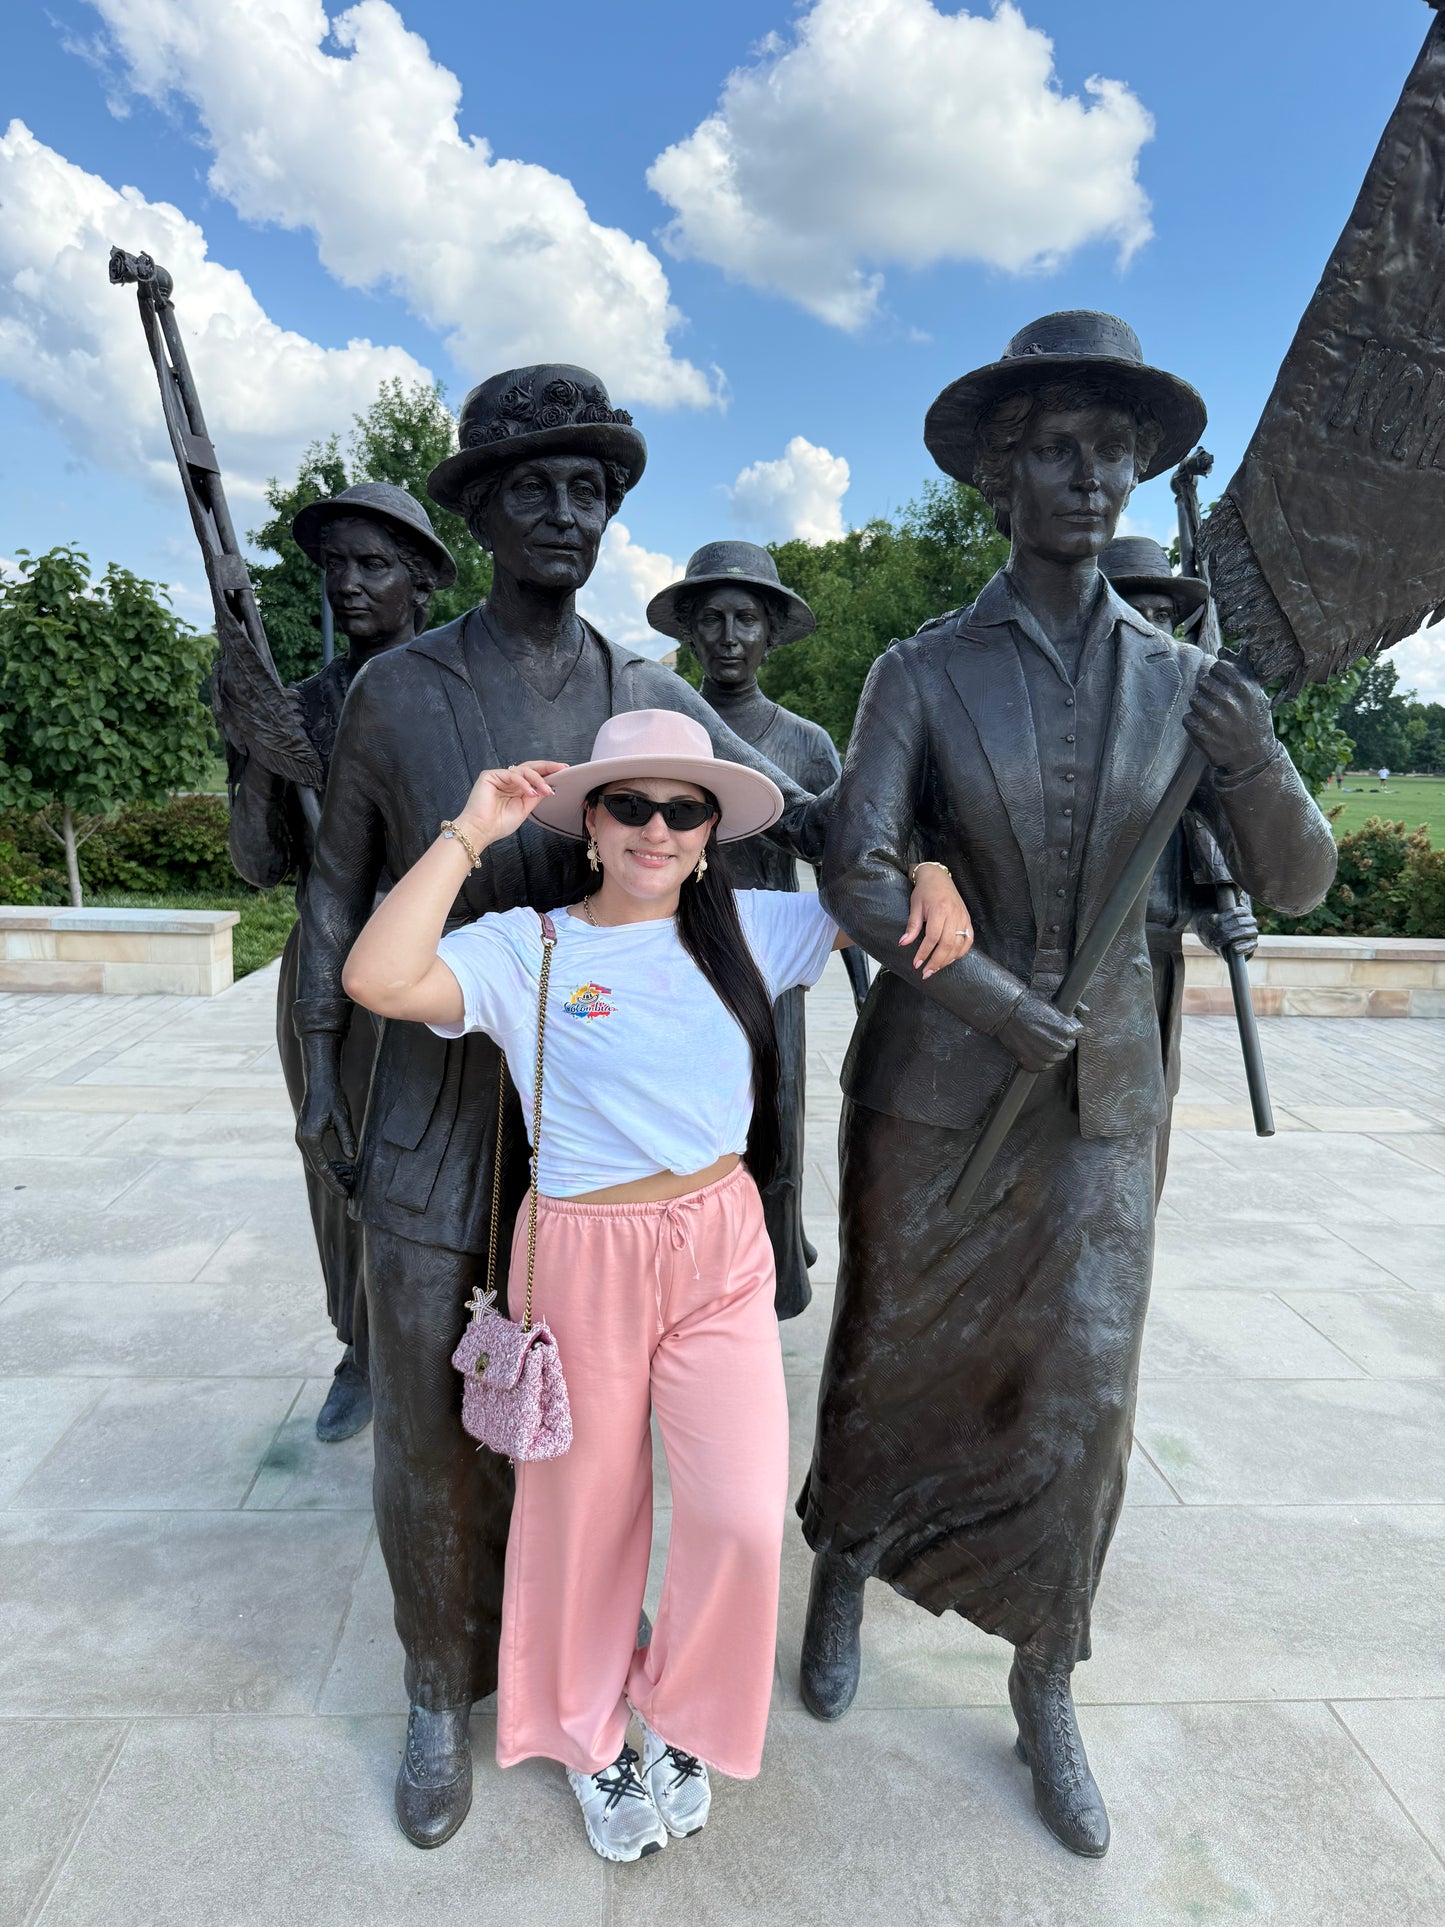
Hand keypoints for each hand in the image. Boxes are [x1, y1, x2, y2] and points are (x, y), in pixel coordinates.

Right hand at [296, 1046, 356, 1198]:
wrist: (319, 1081)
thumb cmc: (332, 1097)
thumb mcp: (343, 1118)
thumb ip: (347, 1138)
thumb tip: (351, 1158)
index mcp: (310, 1139)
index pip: (323, 1169)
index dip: (334, 1183)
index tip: (345, 1194)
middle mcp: (302, 1140)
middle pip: (316, 1169)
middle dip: (331, 1182)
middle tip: (348, 1192)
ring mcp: (301, 1138)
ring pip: (314, 1163)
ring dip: (328, 1173)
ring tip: (347, 1180)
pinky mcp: (304, 1135)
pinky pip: (314, 1155)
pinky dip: (325, 1163)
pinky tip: (340, 1165)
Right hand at [454, 760, 567, 849]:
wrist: (482, 830)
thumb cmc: (498, 824)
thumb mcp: (524, 809)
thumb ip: (535, 796)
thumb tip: (549, 786)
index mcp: (516, 788)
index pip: (534, 775)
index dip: (548, 772)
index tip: (563, 771)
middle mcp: (508, 780)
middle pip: (530, 768)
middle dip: (547, 767)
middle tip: (561, 768)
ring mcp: (499, 777)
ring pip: (523, 770)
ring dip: (537, 779)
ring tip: (546, 790)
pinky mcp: (490, 775)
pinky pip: (511, 774)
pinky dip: (523, 783)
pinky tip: (530, 792)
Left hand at [900, 864, 974, 978]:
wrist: (939, 878)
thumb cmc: (925, 891)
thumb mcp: (915, 907)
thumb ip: (912, 926)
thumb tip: (903, 943)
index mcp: (940, 910)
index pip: (933, 938)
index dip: (925, 953)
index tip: (917, 964)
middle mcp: (954, 915)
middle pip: (947, 944)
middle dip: (936, 962)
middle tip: (926, 973)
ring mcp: (963, 918)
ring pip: (959, 945)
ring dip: (947, 960)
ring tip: (935, 969)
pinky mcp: (967, 920)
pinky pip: (968, 940)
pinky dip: (960, 952)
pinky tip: (950, 959)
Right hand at [995, 991, 1082, 1073]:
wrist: (1006, 1011)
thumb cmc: (1030, 1003)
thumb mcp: (1054, 999)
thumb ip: (1075, 1006)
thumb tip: (1086, 1012)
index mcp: (1067, 1030)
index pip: (1078, 1032)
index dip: (1069, 1025)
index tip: (1059, 1021)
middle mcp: (1057, 1046)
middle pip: (1068, 1046)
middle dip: (1062, 1038)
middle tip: (1048, 1029)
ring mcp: (1045, 1057)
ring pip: (1057, 1057)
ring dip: (1051, 1049)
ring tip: (1040, 1038)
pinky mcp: (1033, 1065)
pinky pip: (1044, 1066)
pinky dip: (1041, 1059)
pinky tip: (1034, 1047)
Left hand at [1183, 659, 1276, 778]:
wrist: (1254, 758)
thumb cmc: (1254, 721)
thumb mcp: (1256, 695)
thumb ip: (1240, 670)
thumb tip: (1222, 649)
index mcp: (1245, 688)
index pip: (1218, 667)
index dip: (1218, 676)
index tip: (1223, 687)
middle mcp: (1230, 702)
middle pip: (1204, 682)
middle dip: (1208, 692)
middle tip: (1218, 705)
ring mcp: (1216, 719)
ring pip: (1193, 699)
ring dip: (1199, 708)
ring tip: (1212, 717)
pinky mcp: (1203, 735)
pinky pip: (1187, 718)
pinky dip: (1193, 723)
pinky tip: (1206, 728)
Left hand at [1201, 904, 1259, 957]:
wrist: (1231, 946)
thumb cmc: (1225, 931)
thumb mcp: (1219, 925)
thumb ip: (1215, 920)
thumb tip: (1212, 918)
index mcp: (1244, 912)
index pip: (1234, 912)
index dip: (1223, 918)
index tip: (1213, 924)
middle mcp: (1251, 921)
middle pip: (1238, 922)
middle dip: (1224, 929)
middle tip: (1214, 936)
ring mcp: (1254, 932)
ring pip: (1244, 931)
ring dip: (1230, 937)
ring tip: (1218, 942)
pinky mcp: (1254, 943)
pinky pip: (1250, 944)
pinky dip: (1241, 946)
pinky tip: (1233, 948)